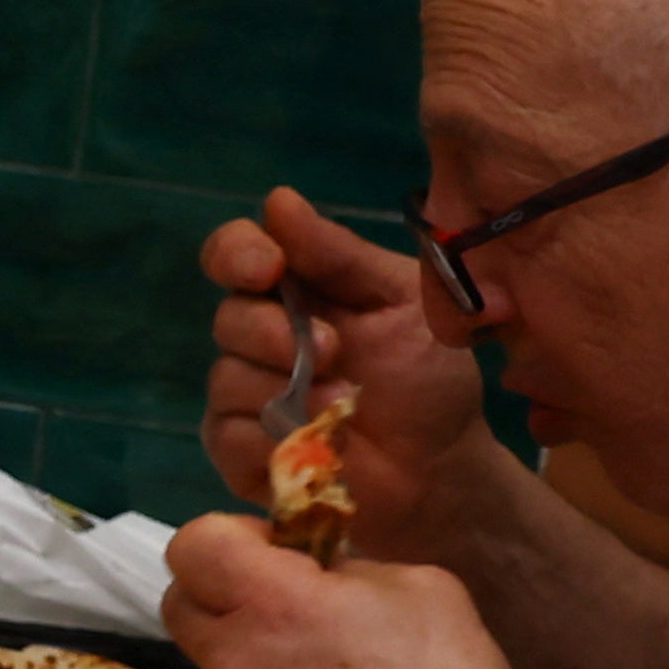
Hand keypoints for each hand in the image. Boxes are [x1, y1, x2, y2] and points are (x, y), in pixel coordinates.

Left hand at [161, 519, 574, 668]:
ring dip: (255, 664)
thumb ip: (353, 570)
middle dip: (221, 595)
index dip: (228, 540)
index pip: (195, 545)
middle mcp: (235, 663)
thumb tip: (321, 574)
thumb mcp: (425, 593)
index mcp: (277, 605)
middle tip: (283, 612)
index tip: (275, 556)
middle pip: (181, 605)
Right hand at [200, 189, 512, 544]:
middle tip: (333, 353)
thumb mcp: (399, 302)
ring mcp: (246, 395)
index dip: (237, 254)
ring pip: (226, 378)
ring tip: (342, 409)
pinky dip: (270, 440)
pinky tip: (314, 445)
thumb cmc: (428, 379)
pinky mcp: (240, 453)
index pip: (236, 253)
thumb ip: (340, 255)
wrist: (442, 468)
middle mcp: (262, 336)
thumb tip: (276, 200)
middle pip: (228, 317)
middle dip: (274, 333)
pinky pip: (226, 434)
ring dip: (287, 393)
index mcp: (298, 289)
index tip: (267, 267)